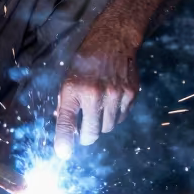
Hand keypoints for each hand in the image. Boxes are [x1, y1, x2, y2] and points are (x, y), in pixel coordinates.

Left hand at [54, 24, 139, 159]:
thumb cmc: (86, 60)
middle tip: (84, 134)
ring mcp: (114, 95)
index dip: (64, 141)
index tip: (63, 153)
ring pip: (108, 128)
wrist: (113, 40)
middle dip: (86, 137)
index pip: (66, 121)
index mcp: (74, 89)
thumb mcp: (69, 78)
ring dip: (102, 125)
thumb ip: (66, 103)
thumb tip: (65, 129)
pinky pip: (122, 117)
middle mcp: (94, 94)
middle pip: (91, 133)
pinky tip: (112, 100)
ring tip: (99, 109)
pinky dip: (115, 115)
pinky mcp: (130, 94)